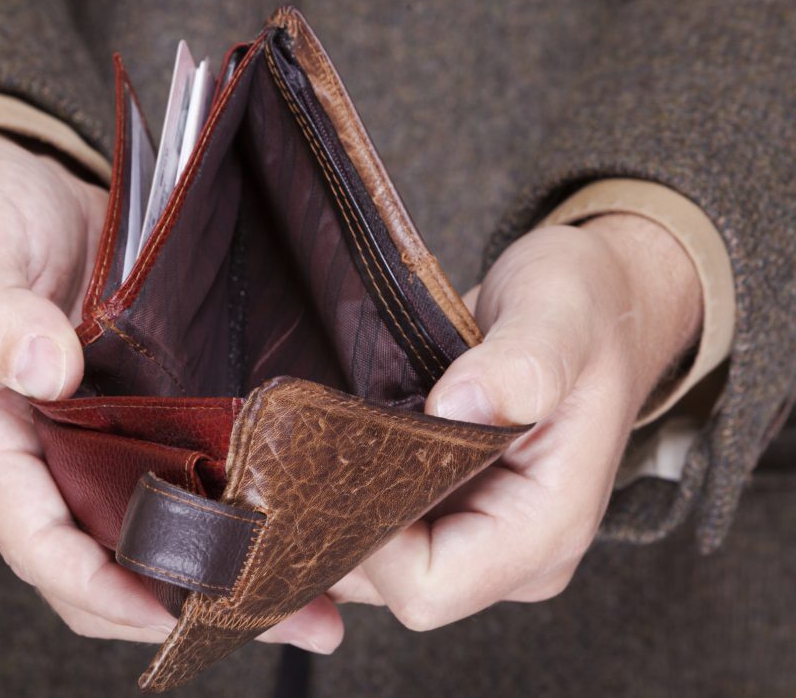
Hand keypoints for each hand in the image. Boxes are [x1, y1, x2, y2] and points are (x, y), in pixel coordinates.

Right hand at [0, 130, 341, 651]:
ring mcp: (101, 433)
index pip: (36, 537)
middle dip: (191, 597)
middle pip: (112, 554)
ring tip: (320, 585)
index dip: (96, 584)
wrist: (3, 184)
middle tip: (287, 614)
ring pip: (162, 522)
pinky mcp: (145, 403)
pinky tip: (300, 503)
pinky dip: (237, 494)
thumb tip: (42, 366)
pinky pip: (189, 467)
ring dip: (232, 560)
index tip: (167, 610)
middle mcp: (49, 452)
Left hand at [330, 215, 701, 626]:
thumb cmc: (586, 309)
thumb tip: (458, 406)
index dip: (368, 537)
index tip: (337, 459)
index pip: (428, 586)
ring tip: (304, 441)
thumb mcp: (562, 318)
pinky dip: (337, 499)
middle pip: (388, 585)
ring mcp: (475, 536)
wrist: (596, 304)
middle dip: (333, 525)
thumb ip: (523, 365)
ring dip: (327, 510)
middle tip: (294, 449)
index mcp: (546, 529)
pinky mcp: (446, 511)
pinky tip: (315, 453)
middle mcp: (509, 553)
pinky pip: (374, 532)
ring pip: (371, 564)